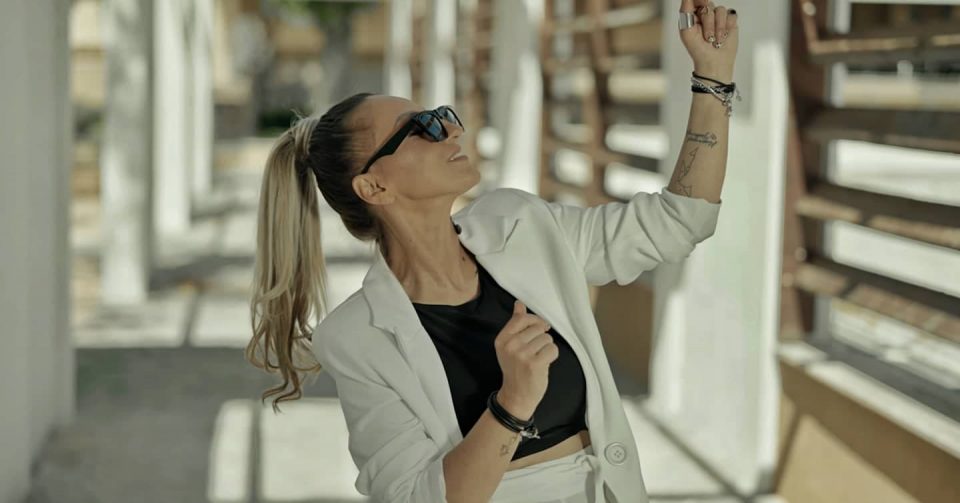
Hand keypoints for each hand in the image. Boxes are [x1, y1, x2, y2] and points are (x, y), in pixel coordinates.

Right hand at [495, 300, 557, 419]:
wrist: (516, 396)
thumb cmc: (516, 369)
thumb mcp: (510, 346)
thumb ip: (515, 324)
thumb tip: (519, 304)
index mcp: (502, 339)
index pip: (521, 318)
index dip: (535, 321)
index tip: (540, 328)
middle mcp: (510, 345)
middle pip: (538, 328)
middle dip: (541, 337)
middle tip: (536, 351)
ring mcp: (522, 355)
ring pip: (547, 338)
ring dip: (547, 348)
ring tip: (539, 358)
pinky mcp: (534, 363)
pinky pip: (552, 349)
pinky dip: (552, 356)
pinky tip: (544, 363)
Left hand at [679, 0, 738, 82]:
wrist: (714, 63)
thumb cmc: (697, 50)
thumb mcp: (686, 31)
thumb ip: (685, 12)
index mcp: (693, 15)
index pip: (695, 0)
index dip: (700, 0)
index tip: (702, 5)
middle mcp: (706, 14)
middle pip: (708, 4)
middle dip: (708, 22)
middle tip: (707, 37)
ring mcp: (718, 17)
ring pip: (720, 10)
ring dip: (718, 28)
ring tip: (715, 41)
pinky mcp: (730, 22)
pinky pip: (731, 15)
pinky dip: (727, 28)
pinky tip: (723, 38)